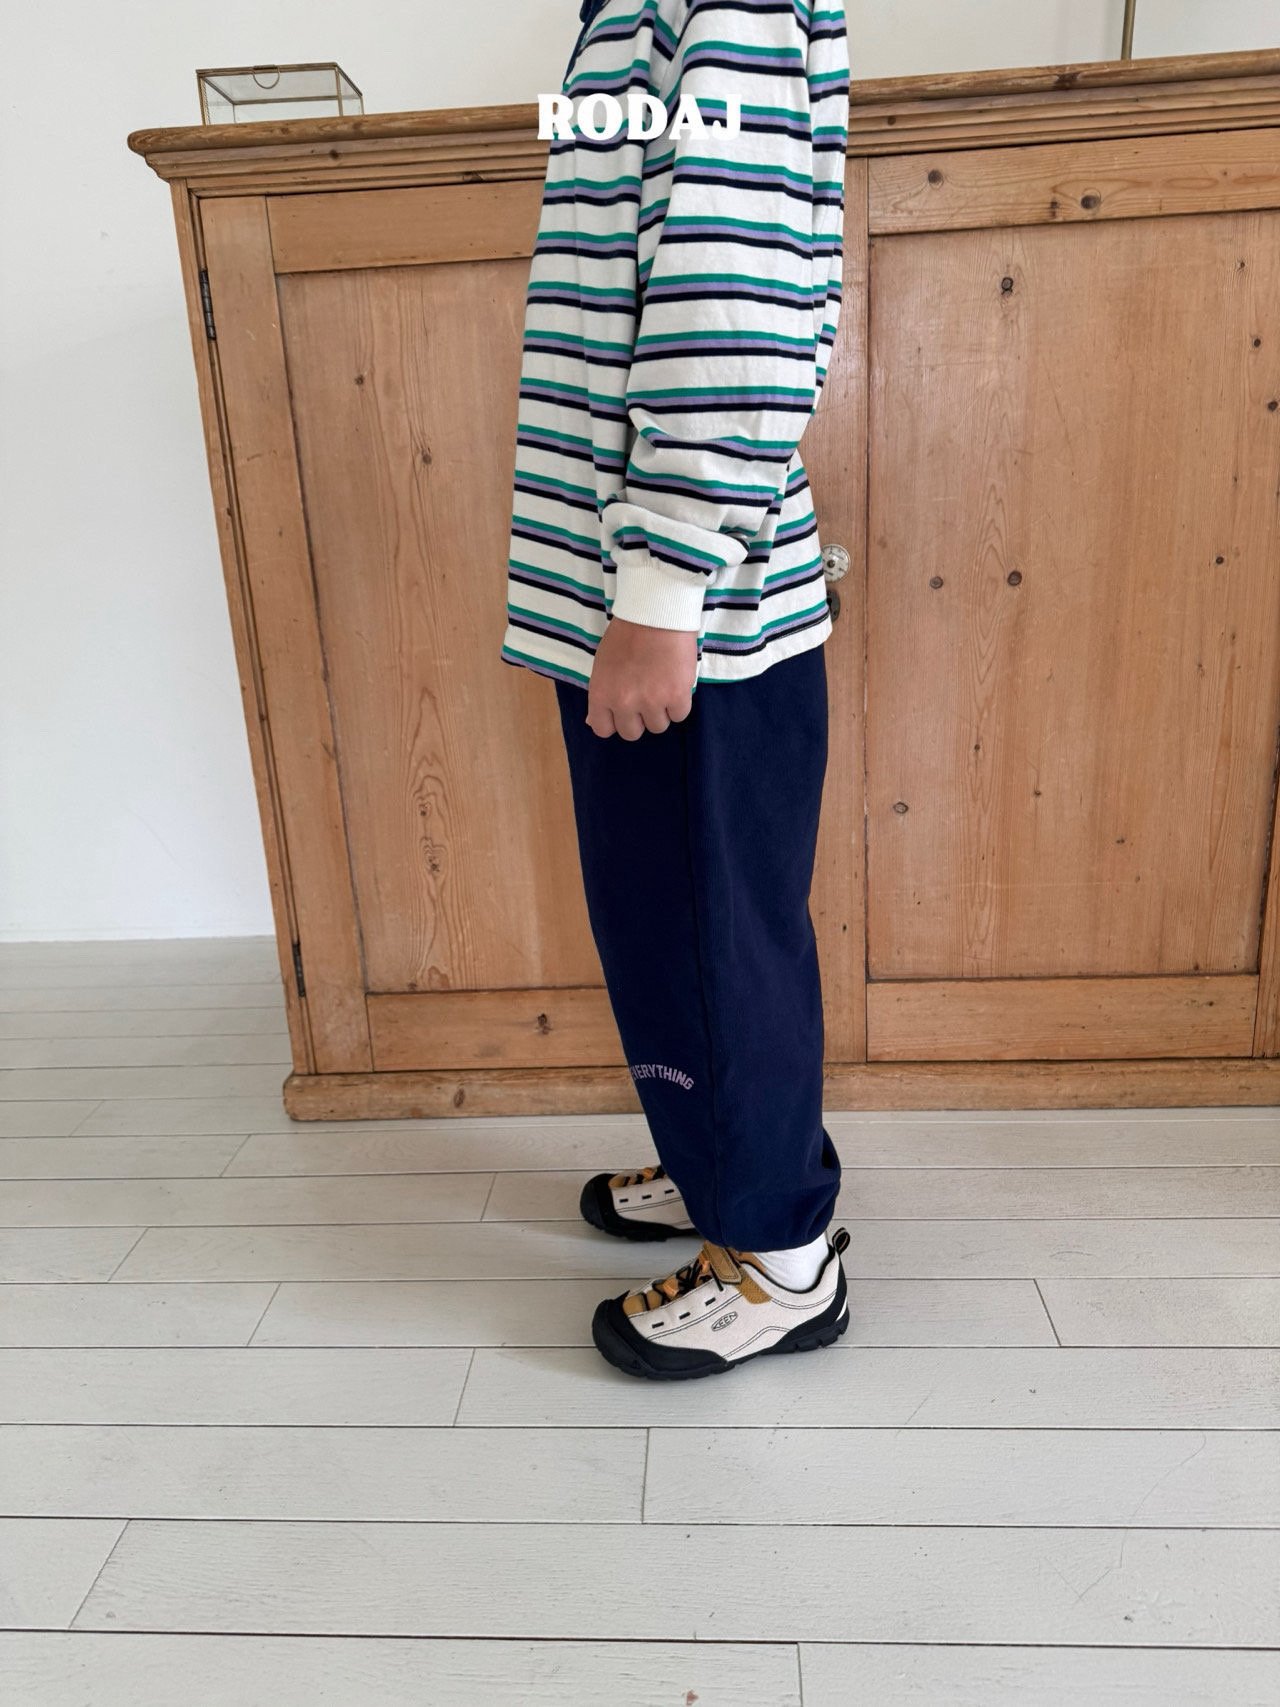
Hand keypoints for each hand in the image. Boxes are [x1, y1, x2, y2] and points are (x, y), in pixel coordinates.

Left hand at [586, 617, 697, 738]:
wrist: (656, 612)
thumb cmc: (627, 633)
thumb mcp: (602, 665)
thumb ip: (601, 695)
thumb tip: (592, 721)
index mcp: (601, 694)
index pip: (603, 730)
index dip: (615, 721)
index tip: (624, 710)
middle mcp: (624, 702)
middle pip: (632, 733)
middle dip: (639, 717)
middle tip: (646, 695)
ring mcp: (651, 701)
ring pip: (658, 726)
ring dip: (661, 710)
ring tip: (662, 684)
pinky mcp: (677, 696)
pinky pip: (679, 715)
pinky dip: (680, 702)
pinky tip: (676, 682)